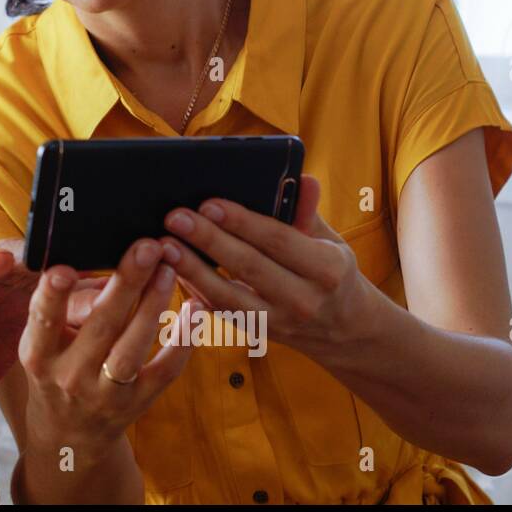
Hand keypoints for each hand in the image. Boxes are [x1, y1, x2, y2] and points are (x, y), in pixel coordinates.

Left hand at [0, 240, 109, 415]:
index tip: (1, 261)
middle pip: (0, 260)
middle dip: (31, 261)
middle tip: (58, 264)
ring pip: (31, 274)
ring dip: (61, 277)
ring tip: (90, 281)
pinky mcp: (22, 303)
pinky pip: (50, 295)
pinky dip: (73, 297)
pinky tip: (99, 297)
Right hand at [17, 238, 196, 464]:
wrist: (68, 434)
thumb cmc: (55, 367)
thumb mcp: (43, 342)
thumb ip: (63, 306)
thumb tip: (100, 259)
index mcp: (39, 354)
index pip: (42, 321)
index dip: (51, 297)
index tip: (62, 270)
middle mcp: (70, 375)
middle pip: (100, 326)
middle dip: (125, 283)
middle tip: (146, 247)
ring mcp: (106, 393)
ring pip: (133, 347)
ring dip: (154, 305)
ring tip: (169, 269)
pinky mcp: (138, 402)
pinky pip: (165, 370)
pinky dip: (182, 340)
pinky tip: (194, 309)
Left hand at [158, 173, 373, 354]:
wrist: (345, 330)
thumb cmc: (330, 272)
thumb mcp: (330, 241)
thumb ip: (308, 211)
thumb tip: (303, 178)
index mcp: (327, 269)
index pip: (277, 240)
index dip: (242, 222)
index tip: (209, 203)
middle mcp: (304, 299)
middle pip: (248, 266)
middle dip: (208, 240)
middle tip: (175, 217)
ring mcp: (278, 322)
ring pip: (227, 296)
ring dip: (192, 270)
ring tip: (165, 245)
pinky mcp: (256, 333)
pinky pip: (220, 311)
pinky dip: (194, 290)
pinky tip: (171, 269)